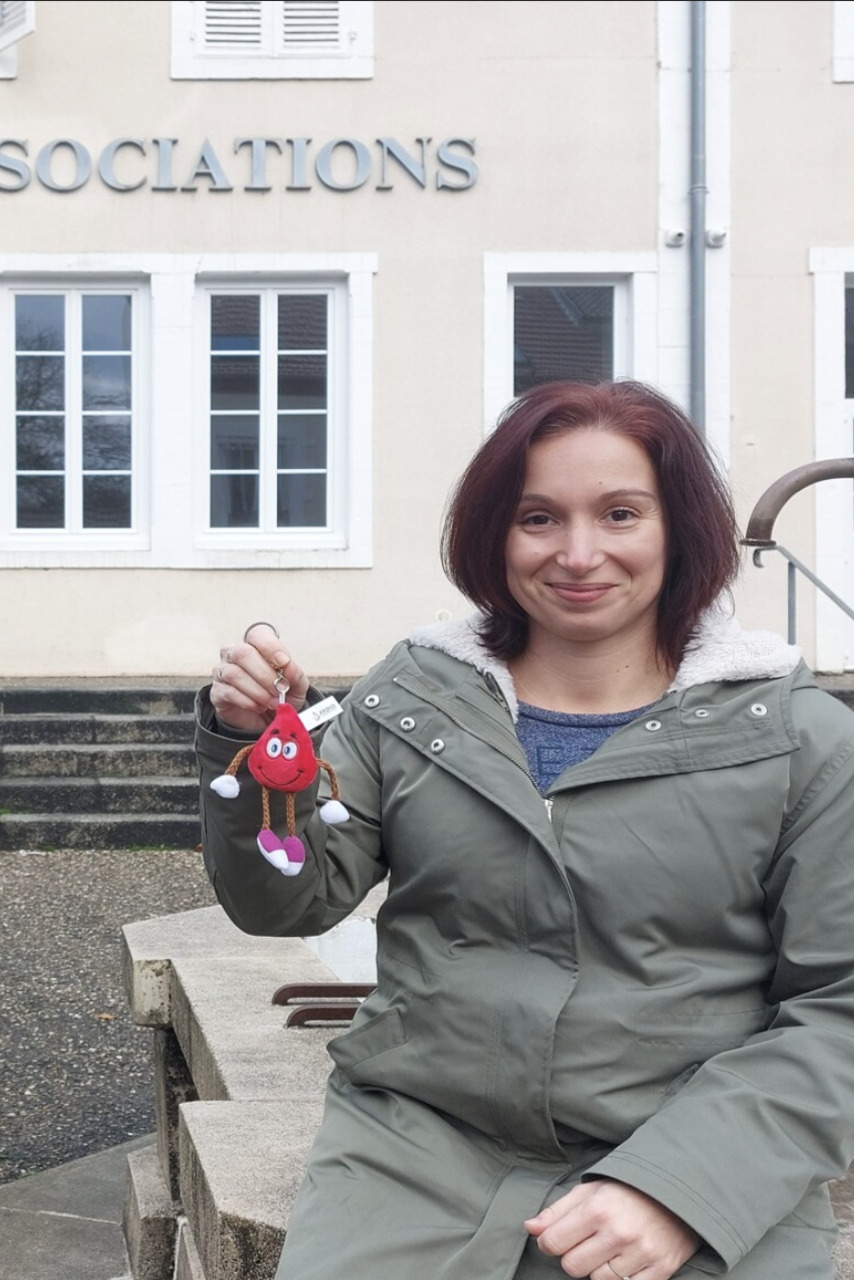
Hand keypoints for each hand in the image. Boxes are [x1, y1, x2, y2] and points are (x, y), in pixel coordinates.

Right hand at [210, 622, 309, 735]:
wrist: (268, 720)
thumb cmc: (280, 694)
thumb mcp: (296, 685)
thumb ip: (295, 673)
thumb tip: (288, 666)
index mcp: (255, 646)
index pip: (256, 634)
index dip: (270, 646)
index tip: (284, 662)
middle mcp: (234, 654)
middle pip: (242, 653)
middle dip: (265, 674)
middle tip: (279, 689)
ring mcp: (222, 672)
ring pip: (234, 673)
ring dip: (258, 691)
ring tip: (272, 702)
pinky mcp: (217, 692)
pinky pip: (228, 692)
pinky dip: (248, 701)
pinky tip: (259, 707)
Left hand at [524, 1179, 699, 1279]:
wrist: (680, 1188)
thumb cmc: (629, 1188)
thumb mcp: (591, 1189)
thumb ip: (558, 1210)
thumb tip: (530, 1228)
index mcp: (598, 1209)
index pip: (554, 1243)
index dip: (550, 1243)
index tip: (556, 1239)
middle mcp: (618, 1234)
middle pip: (573, 1267)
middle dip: (574, 1256)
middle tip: (587, 1242)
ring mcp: (641, 1254)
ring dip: (598, 1268)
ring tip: (610, 1247)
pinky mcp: (660, 1270)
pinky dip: (622, 1278)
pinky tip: (626, 1259)